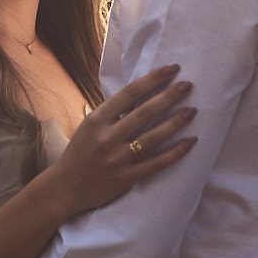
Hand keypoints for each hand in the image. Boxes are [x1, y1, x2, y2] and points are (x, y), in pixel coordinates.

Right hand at [45, 64, 196, 214]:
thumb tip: (142, 92)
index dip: (153, 79)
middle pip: (144, 112)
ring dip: (175, 123)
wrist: (64, 187)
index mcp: (97, 119)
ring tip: (192, 110)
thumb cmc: (80, 152)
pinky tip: (190, 142)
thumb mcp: (90, 125)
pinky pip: (155, 163)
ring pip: (153, 137)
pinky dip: (175, 152)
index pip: (129, 93)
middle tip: (188, 85)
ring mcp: (117, 158)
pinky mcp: (126, 178)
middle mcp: (107, 137)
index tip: (171, 69)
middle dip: (169, 97)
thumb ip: (113, 111)